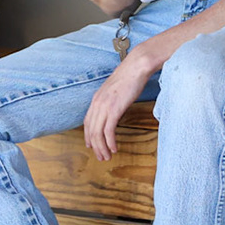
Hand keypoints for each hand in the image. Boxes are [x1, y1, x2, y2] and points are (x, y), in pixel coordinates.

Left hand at [84, 48, 154, 162]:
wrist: (136, 66)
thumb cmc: (130, 77)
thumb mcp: (115, 91)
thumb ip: (111, 101)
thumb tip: (114, 111)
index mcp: (96, 99)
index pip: (87, 122)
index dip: (88, 136)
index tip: (91, 146)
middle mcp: (97, 103)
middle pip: (91, 130)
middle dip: (95, 146)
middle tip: (101, 157)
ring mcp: (105, 106)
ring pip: (98, 133)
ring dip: (102, 148)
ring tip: (107, 157)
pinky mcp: (114, 109)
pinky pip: (108, 131)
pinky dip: (110, 142)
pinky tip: (114, 149)